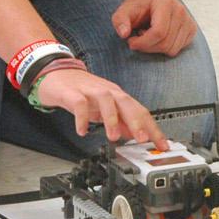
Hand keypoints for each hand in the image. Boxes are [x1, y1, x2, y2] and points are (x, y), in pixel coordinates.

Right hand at [34, 68, 168, 147]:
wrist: (57, 74)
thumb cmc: (82, 92)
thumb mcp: (104, 109)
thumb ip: (120, 120)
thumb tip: (135, 134)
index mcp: (118, 97)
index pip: (140, 111)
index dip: (152, 128)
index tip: (162, 144)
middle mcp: (108, 92)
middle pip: (127, 103)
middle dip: (137, 122)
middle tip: (142, 139)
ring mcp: (90, 91)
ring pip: (106, 100)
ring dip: (112, 119)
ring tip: (114, 137)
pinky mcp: (72, 93)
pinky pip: (79, 104)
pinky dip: (82, 118)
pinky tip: (83, 131)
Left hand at [112, 0, 196, 55]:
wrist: (153, 0)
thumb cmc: (138, 8)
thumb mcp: (123, 11)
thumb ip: (119, 21)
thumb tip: (124, 34)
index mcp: (165, 3)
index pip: (158, 32)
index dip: (143, 43)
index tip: (130, 42)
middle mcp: (180, 11)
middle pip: (165, 43)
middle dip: (147, 47)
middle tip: (137, 40)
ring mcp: (188, 21)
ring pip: (172, 49)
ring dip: (156, 48)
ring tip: (148, 37)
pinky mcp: (192, 30)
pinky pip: (177, 50)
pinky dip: (165, 48)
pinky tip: (158, 38)